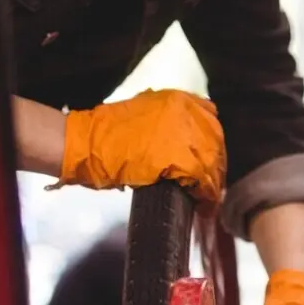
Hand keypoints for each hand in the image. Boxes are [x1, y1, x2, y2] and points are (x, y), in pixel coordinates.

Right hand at [59, 90, 225, 203]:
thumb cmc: (108, 134)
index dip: (212, 147)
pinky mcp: (180, 158)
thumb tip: (186, 146)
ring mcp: (185, 133)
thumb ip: (168, 124)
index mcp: (179, 100)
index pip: (211, 122)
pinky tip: (202, 205)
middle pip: (215, 144)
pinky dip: (205, 195)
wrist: (87, 144)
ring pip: (212, 162)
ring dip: (212, 184)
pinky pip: (203, 179)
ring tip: (208, 201)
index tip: (210, 164)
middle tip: (212, 189)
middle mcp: (187, 112)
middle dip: (215, 168)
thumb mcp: (145, 116)